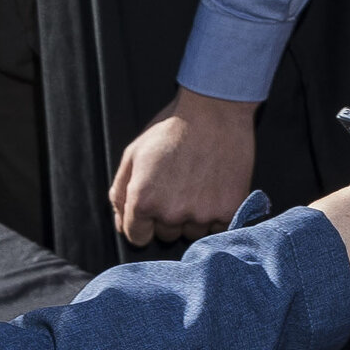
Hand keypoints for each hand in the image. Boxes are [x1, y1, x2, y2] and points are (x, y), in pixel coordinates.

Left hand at [110, 88, 255, 244]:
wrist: (215, 111)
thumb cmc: (172, 129)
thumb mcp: (133, 154)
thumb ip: (120, 193)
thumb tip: (122, 225)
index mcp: (142, 201)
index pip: (138, 237)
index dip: (144, 222)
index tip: (155, 205)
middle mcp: (171, 214)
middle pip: (167, 234)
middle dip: (169, 216)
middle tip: (179, 184)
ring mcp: (202, 215)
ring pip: (193, 232)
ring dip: (195, 216)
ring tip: (199, 183)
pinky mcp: (229, 211)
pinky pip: (220, 227)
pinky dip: (219, 213)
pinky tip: (216, 188)